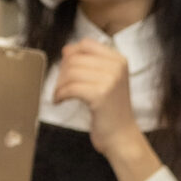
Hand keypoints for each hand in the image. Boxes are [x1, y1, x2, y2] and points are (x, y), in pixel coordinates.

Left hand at [54, 41, 158, 180]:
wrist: (121, 136)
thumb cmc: (110, 110)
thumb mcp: (106, 81)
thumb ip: (90, 63)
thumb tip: (66, 49)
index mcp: (119, 60)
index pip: (86, 44)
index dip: (71, 54)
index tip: (66, 69)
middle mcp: (117, 67)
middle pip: (75, 59)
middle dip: (61, 73)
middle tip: (60, 87)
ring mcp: (110, 80)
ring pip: (70, 72)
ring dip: (59, 85)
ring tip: (60, 95)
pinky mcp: (100, 95)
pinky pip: (70, 88)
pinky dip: (59, 95)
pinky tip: (60, 101)